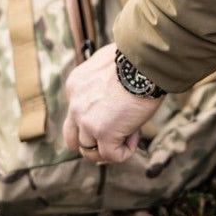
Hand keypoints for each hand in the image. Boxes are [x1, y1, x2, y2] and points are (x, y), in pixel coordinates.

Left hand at [62, 42, 161, 164]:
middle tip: (113, 135)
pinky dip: (126, 150)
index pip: (76, 114)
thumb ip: (101, 79)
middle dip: (91, 142)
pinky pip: (112, 155)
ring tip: (130, 130)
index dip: (98, 117)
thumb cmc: (133, 60)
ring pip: (89, 151)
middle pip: (72, 138)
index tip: (118, 109)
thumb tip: (113, 90)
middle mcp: (75, 105)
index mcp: (75, 86)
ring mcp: (87, 121)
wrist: (143, 62)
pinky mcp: (103, 133)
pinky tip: (136, 133)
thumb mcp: (107, 65)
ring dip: (110, 147)